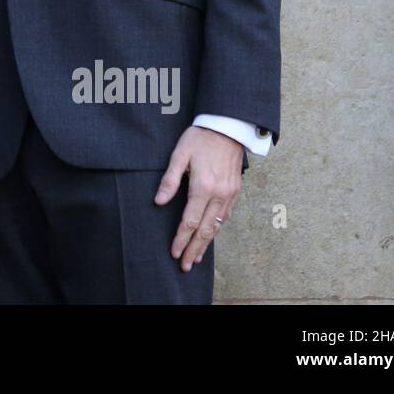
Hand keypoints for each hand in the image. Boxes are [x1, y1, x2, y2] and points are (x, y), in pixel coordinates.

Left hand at [155, 125, 242, 271]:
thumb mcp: (179, 155)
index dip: (181, 239)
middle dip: (194, 249)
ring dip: (206, 243)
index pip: (190, 221)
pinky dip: (216, 229)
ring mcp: (229, 194)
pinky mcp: (235, 191)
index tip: (174, 252)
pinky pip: (225, 216)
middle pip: (205, 230)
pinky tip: (209, 235)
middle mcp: (218, 195)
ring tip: (196, 257)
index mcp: (203, 187)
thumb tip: (159, 202)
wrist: (227, 127)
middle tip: (185, 265)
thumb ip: (169, 180)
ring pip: (217, 226)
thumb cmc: (200, 138)